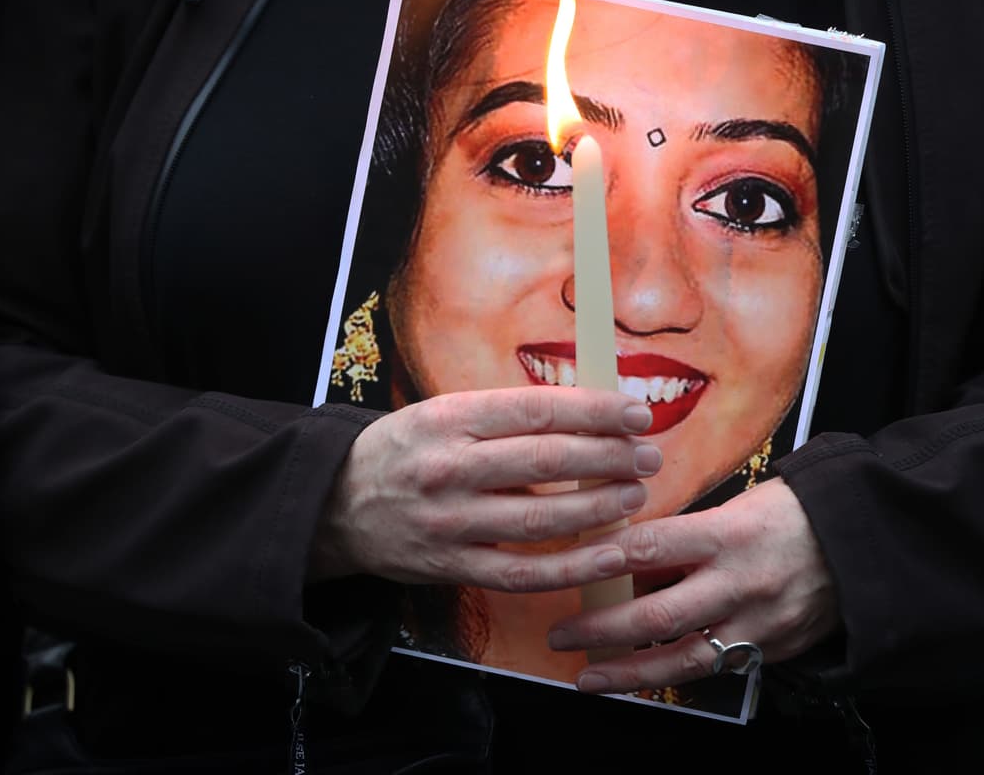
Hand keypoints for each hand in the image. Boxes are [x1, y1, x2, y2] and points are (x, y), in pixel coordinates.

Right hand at [312, 387, 659, 591]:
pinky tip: (609, 552)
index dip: (595, 412)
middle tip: (648, 454)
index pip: (537, 409)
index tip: (636, 414)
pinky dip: (574, 566)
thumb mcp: (445, 413)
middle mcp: (450, 468)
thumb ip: (508, 416)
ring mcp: (451, 522)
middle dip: (609, 456)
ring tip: (636, 494)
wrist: (335, 505)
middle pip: (546, 461)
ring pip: (542, 519)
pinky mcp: (454, 567)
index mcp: (451, 419)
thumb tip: (590, 414)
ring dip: (600, 507)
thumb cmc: (406, 451)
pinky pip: (525, 572)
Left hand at [545, 477, 838, 693]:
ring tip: (587, 678)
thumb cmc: (793, 514)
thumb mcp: (739, 506)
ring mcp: (757, 623)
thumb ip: (688, 533)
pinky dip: (674, 675)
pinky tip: (641, 679)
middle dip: (602, 628)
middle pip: (658, 614)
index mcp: (730, 533)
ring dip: (628, 671)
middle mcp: (740, 582)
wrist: (864, 543)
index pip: (652, 548)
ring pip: (682, 657)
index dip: (602, 561)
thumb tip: (631, 556)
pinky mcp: (771, 650)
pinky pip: (715, 668)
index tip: (566, 570)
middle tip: (561, 634)